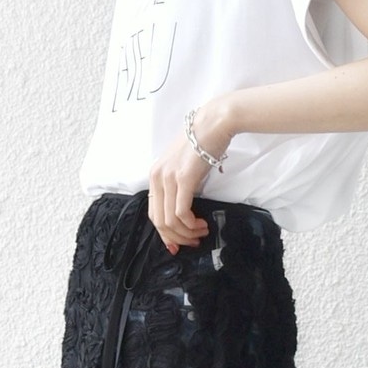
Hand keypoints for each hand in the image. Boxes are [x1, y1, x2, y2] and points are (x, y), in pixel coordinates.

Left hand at [147, 100, 233, 253]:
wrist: (213, 123)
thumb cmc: (203, 144)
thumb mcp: (183, 166)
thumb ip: (178, 185)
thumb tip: (185, 211)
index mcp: (155, 175)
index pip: (153, 213)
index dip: (165, 234)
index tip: (178, 244)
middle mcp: (157, 177)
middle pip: (159, 221)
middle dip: (176, 238)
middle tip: (192, 242)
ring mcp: (169, 178)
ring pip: (170, 221)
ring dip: (186, 233)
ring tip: (201, 232)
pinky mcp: (183, 179)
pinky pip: (181, 213)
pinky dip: (191, 225)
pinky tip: (201, 224)